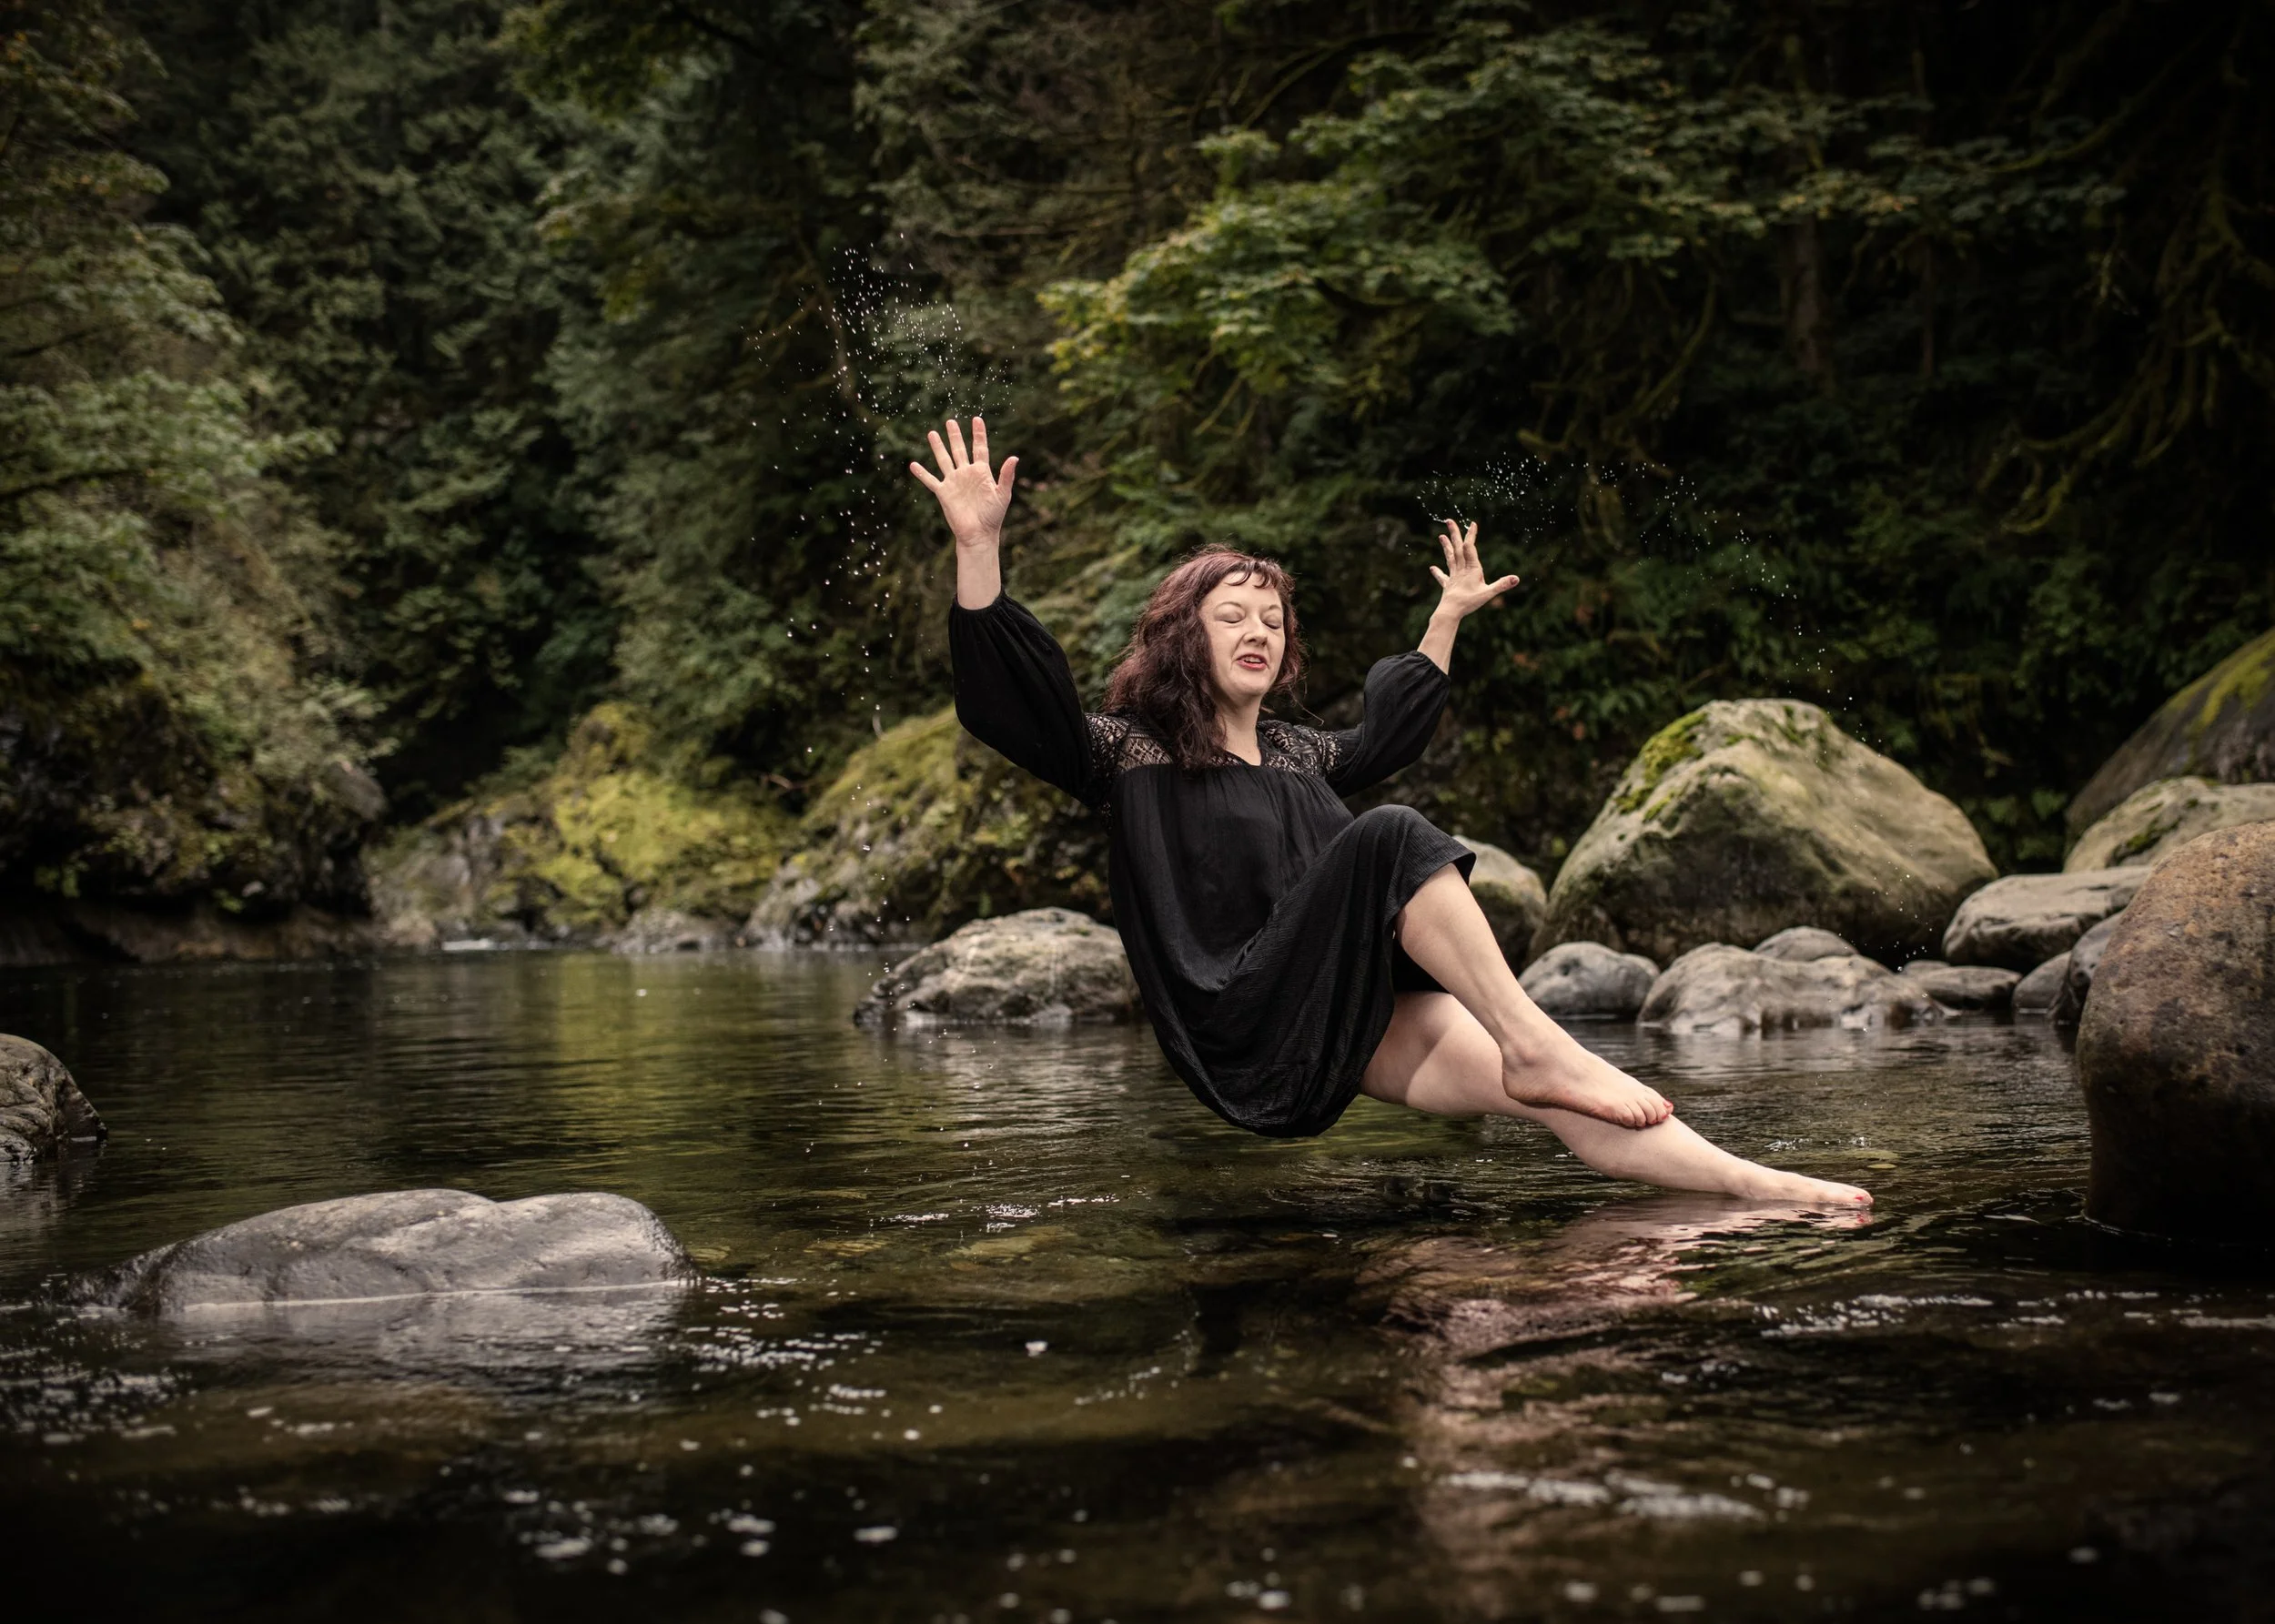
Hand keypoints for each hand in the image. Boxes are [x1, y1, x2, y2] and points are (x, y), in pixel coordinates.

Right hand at [909, 416, 1017, 547]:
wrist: (979, 534)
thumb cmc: (994, 516)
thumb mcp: (1003, 494)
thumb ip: (1006, 476)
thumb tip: (1014, 458)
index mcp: (982, 472)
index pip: (980, 448)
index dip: (978, 434)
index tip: (977, 419)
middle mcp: (966, 474)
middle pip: (959, 450)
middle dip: (955, 436)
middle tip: (950, 421)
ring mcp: (954, 482)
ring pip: (944, 460)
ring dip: (938, 447)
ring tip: (932, 433)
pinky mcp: (944, 493)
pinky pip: (931, 480)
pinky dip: (922, 473)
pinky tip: (913, 465)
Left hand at [1428, 518, 1518, 620]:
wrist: (1450, 612)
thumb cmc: (1469, 602)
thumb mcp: (1488, 593)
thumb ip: (1502, 585)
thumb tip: (1517, 578)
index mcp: (1472, 568)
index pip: (1470, 547)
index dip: (1471, 535)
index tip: (1472, 523)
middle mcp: (1461, 569)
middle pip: (1458, 548)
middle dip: (1454, 534)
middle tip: (1448, 520)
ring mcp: (1453, 577)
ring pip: (1450, 558)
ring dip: (1446, 547)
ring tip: (1441, 536)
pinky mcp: (1448, 585)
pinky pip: (1443, 577)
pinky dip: (1438, 572)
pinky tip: (1432, 568)